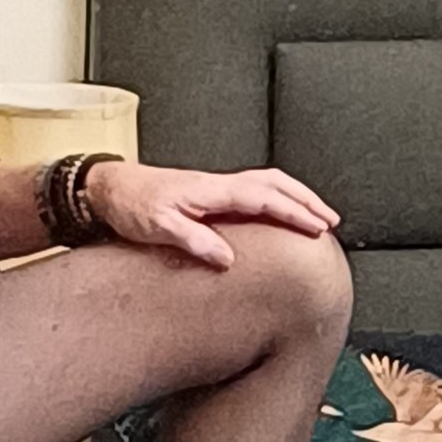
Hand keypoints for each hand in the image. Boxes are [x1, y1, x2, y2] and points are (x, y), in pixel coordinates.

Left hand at [83, 162, 340, 272]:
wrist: (111, 190)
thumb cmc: (132, 206)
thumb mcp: (158, 228)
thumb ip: (193, 240)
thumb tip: (227, 258)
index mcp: (212, 191)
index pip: (264, 199)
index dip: (294, 213)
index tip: (317, 228)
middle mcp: (219, 184)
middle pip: (275, 184)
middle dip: (306, 201)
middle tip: (331, 222)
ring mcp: (216, 187)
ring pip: (268, 183)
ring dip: (295, 196)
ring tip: (316, 216)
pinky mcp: (210, 194)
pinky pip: (255, 189)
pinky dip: (276, 197)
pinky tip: (278, 212)